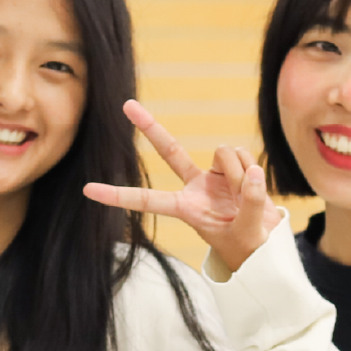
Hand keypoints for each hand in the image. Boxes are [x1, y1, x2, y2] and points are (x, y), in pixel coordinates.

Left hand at [83, 100, 282, 273]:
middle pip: (168, 151)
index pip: (146, 200)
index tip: (87, 190)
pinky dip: (252, 169)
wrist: (263, 242)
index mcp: (185, 209)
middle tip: (126, 104)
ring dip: (241, 174)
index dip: (117, 195)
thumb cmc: (247, 246)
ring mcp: (212, 174)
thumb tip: (253, 172)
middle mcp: (194, 187)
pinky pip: (241, 154)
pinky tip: (253, 185)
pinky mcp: (231, 166)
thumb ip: (253, 204)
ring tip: (247, 199)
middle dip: (149, 127)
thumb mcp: (248, 233)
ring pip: (224, 153)